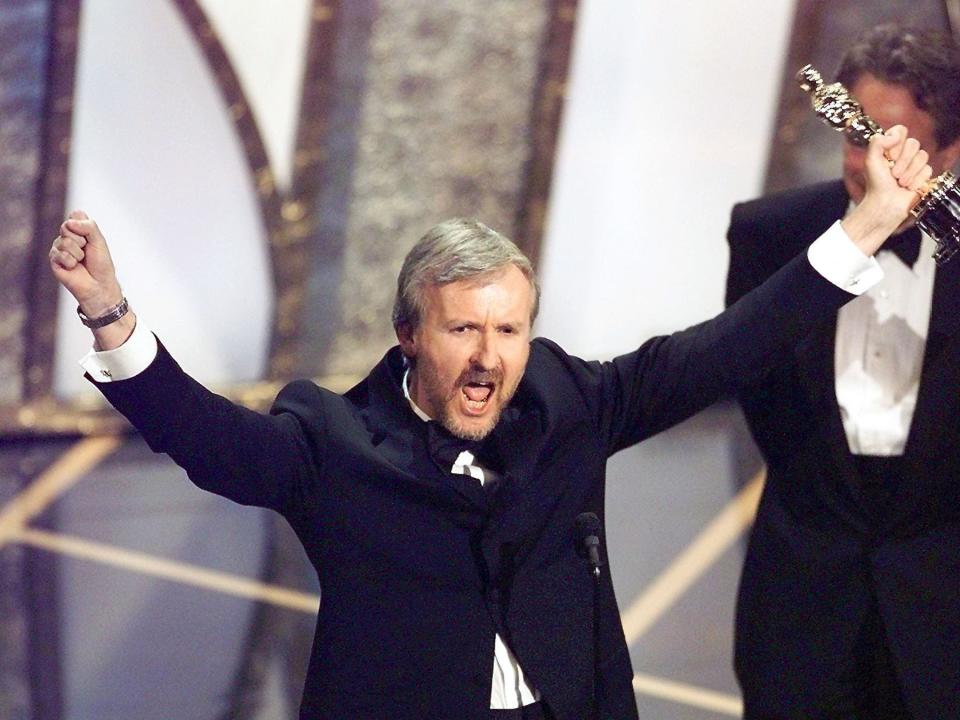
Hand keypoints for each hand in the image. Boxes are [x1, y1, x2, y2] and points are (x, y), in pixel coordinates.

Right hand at [49, 211, 134, 348]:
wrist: (98, 285)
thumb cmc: (101, 264)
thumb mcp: (99, 241)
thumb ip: (88, 226)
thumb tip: (69, 223)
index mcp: (78, 229)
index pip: (76, 215)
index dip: (85, 226)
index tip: (92, 238)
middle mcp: (66, 236)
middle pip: (67, 226)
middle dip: (82, 240)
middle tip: (87, 251)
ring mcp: (58, 247)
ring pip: (64, 241)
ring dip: (78, 253)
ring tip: (81, 261)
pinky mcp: (53, 260)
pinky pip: (60, 254)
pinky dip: (71, 262)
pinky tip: (73, 267)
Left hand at [842, 125, 932, 254]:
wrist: (885, 205)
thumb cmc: (876, 185)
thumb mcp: (870, 161)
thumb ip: (877, 141)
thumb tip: (894, 134)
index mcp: (889, 148)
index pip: (901, 131)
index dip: (897, 142)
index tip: (890, 156)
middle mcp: (902, 154)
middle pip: (914, 143)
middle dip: (903, 160)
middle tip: (893, 174)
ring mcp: (914, 164)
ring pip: (923, 156)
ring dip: (909, 172)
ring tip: (899, 183)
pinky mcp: (923, 175)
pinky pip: (928, 169)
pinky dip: (917, 180)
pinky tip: (908, 188)